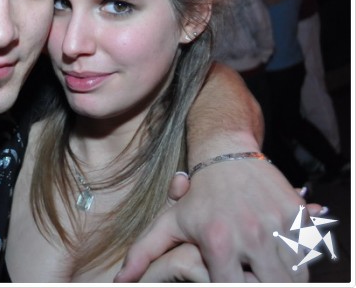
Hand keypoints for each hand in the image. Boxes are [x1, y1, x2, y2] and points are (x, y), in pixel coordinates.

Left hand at [114, 159, 321, 282]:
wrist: (227, 154)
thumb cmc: (197, 194)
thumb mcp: (168, 222)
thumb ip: (143, 254)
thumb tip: (118, 282)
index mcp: (217, 242)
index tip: (228, 279)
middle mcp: (250, 235)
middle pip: (270, 287)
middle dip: (262, 286)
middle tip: (253, 277)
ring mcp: (277, 225)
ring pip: (296, 275)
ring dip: (285, 277)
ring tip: (268, 273)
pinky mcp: (298, 215)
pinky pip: (310, 252)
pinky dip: (302, 259)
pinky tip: (285, 258)